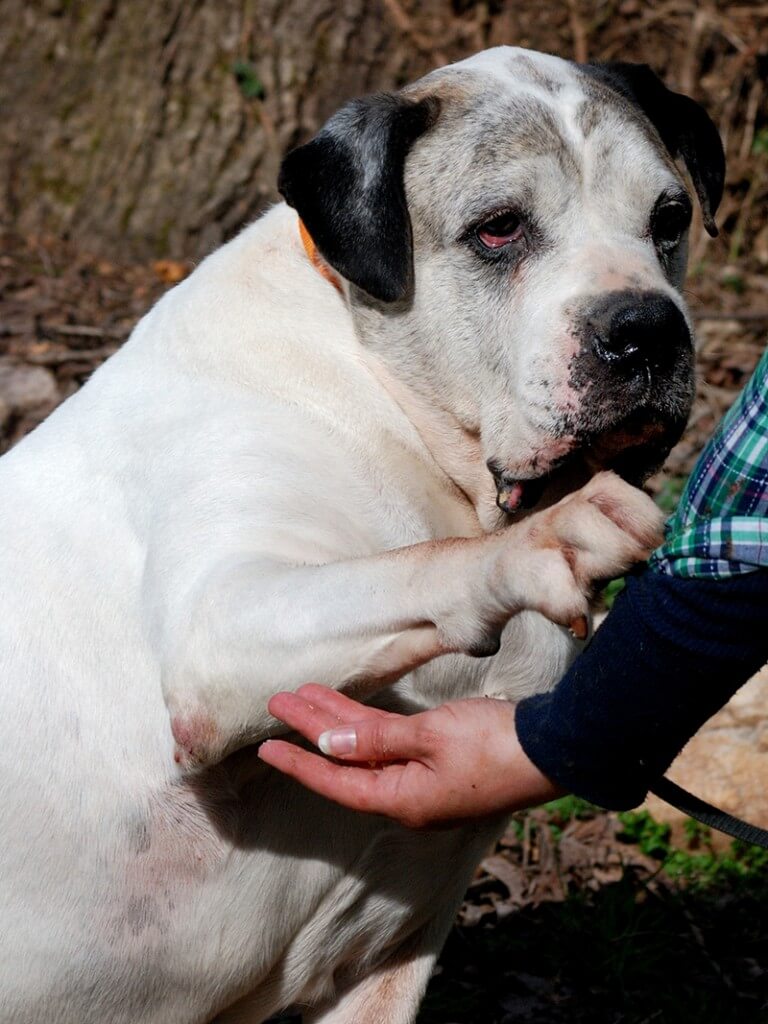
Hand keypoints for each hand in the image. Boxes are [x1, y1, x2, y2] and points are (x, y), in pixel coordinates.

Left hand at [258, 684, 562, 828]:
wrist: (555, 749)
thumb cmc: (494, 745)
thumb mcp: (432, 738)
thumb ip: (377, 739)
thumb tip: (329, 743)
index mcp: (402, 799)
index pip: (335, 780)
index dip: (299, 761)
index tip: (265, 747)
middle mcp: (408, 796)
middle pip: (349, 760)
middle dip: (313, 730)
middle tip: (280, 702)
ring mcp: (427, 781)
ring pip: (370, 749)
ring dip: (339, 721)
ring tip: (307, 695)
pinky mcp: (444, 764)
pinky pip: (393, 745)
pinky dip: (370, 726)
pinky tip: (354, 711)